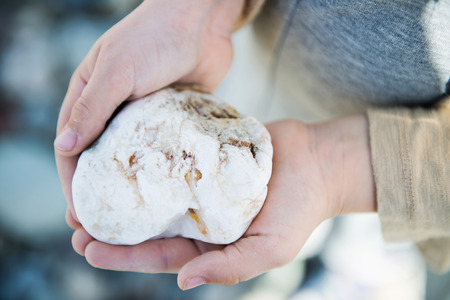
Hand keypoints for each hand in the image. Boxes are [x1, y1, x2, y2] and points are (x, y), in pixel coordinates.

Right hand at [55, 0, 243, 219]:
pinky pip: (163, 154)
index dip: (74, 185)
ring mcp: (145, 119)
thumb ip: (92, 106)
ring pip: (134, 164)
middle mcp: (114, 112)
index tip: (80, 216)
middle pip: (102, 163)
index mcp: (90, 99)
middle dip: (102, 197)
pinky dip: (161, 175)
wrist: (201, 22)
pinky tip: (167, 198)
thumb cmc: (155, 37)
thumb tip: (64, 146)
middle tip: (105, 231)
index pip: (73, 150)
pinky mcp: (172, 123)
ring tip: (137, 224)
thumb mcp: (118, 69)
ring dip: (132, 193)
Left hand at [70, 115, 375, 288]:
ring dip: (122, 192)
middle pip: (147, 224)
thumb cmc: (299, 209)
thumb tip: (183, 282)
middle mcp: (198, 215)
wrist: (318, 162)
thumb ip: (230, 268)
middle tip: (73, 223)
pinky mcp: (203, 155)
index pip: (158, 253)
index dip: (123, 255)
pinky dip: (147, 157)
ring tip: (87, 188)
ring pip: (152, 190)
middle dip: (111, 227)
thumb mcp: (271, 248)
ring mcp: (198, 184)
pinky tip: (123, 151)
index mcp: (209, 242)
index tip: (87, 249)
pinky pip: (170, 157)